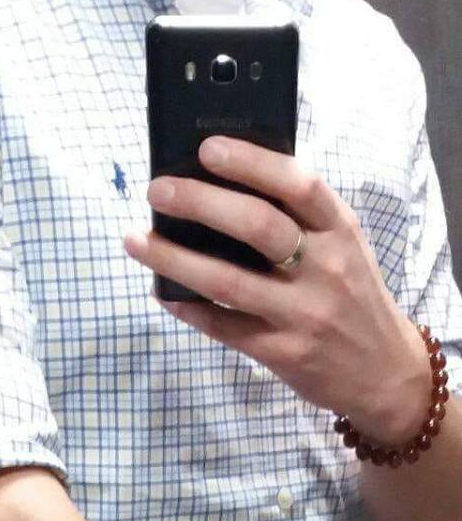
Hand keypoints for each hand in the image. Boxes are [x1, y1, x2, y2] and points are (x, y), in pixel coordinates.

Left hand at [122, 136, 431, 445]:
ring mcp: (302, 315)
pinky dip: (188, 308)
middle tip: (157, 190)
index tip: (208, 148)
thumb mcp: (344, 249)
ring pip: (228, 281)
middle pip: (256, 226)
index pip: (297, 185)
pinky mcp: (282, 353)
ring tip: (137, 240)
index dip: (251, 162)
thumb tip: (227, 184)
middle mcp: (324, 269)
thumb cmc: (352, 297)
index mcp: (339, 232)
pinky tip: (162, 292)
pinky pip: (224, 327)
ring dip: (174, 258)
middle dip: (200, 202)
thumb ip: (301, 220)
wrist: (383, 371)